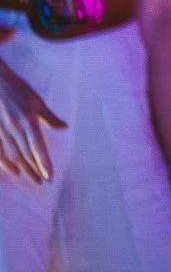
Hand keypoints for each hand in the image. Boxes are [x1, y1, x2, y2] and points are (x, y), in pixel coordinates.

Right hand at [0, 28, 65, 182]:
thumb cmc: (18, 90)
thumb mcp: (37, 101)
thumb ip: (50, 117)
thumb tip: (64, 128)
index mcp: (28, 120)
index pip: (37, 146)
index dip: (44, 162)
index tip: (50, 175)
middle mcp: (14, 128)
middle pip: (26, 155)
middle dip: (36, 169)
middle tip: (44, 181)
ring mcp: (2, 131)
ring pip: (14, 156)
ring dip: (24, 169)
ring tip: (34, 179)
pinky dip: (6, 164)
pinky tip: (14, 171)